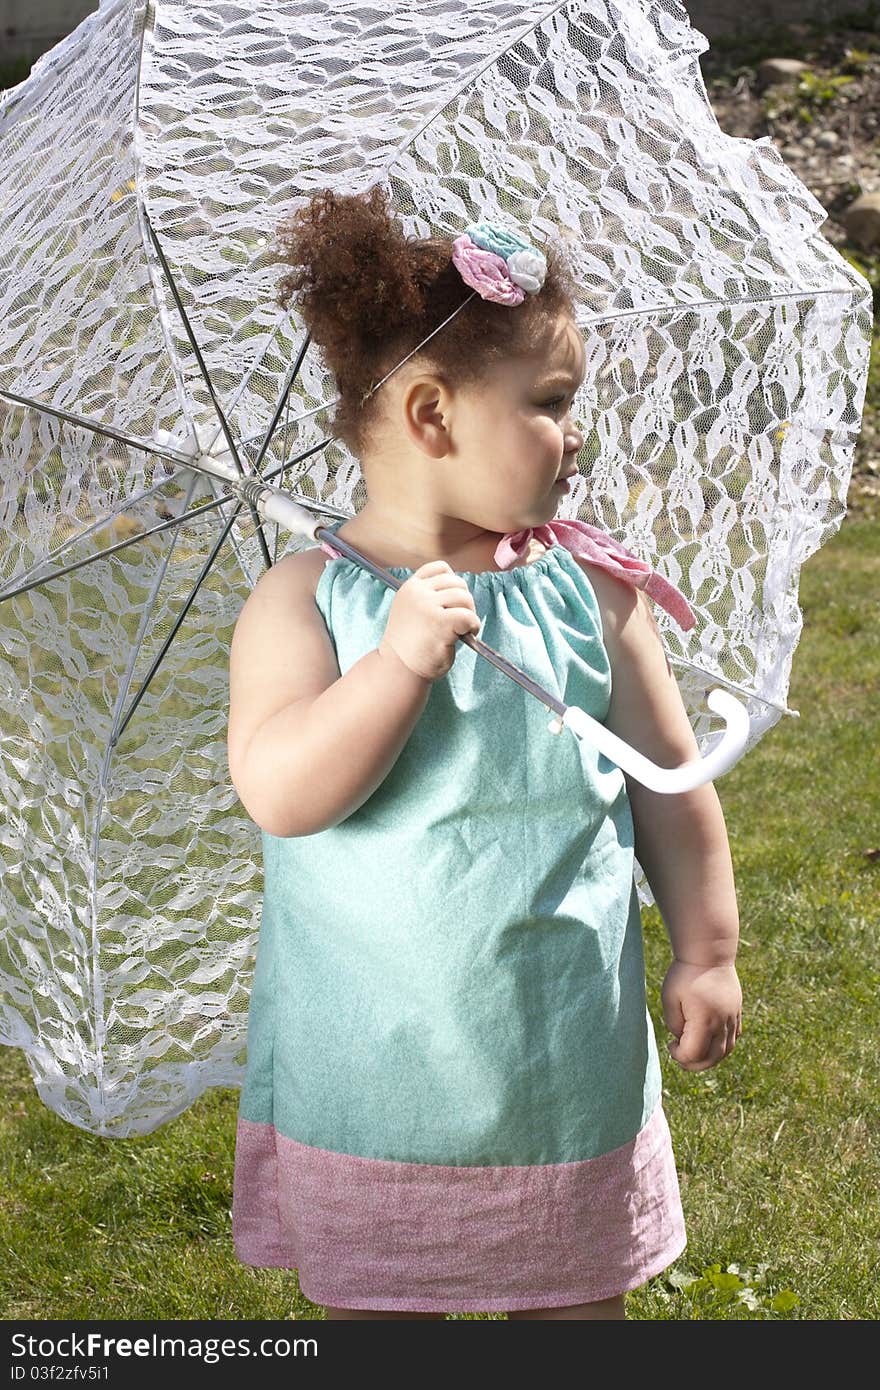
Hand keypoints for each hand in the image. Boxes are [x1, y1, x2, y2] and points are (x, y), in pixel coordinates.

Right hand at [378, 561, 481, 681]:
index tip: (452, 601)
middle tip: (461, 620)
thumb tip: (459, 592)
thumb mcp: (411, 610)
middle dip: (464, 601)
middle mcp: (417, 593)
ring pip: (465, 598)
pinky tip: (467, 635)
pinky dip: (473, 626)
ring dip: (470, 614)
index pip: (440, 568)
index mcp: (409, 587)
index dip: (452, 582)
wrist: (398, 669)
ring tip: (463, 629)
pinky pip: (468, 616)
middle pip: (457, 583)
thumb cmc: (410, 645)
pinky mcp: (440, 623)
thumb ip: (427, 597)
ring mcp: (427, 606)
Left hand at [661, 959, 741, 1071]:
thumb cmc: (684, 974)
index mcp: (704, 1020)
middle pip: (712, 1058)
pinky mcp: (737, 1011)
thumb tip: (682, 1038)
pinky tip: (710, 1040)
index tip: (670, 1044)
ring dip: (710, 1057)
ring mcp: (732, 1017)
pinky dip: (722, 1045)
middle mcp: (722, 1022)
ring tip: (695, 1052)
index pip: (694, 1054)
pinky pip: (733, 1037)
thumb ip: (674, 1023)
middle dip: (694, 1064)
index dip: (679, 1056)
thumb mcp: (669, 998)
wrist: (709, 952)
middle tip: (680, 1057)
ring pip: (726, 1050)